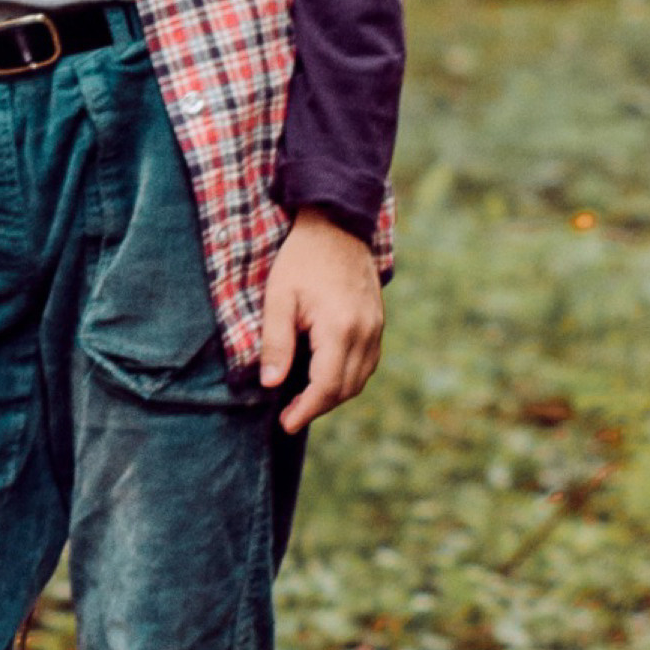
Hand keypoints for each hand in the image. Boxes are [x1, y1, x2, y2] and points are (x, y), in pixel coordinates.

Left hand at [260, 207, 383, 433]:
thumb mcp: (278, 298)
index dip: (306, 409)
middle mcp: (365, 332)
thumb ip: (276, 342)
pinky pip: (367, 363)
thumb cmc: (301, 259)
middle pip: (346, 388)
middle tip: (289, 415)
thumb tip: (271, 384)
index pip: (327, 385)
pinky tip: (324, 376)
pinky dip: (348, 377)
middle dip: (318, 406)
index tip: (286, 424)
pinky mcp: (378, 322)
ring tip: (303, 400)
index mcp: (340, 327)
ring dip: (334, 394)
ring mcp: (376, 327)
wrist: (336, 226)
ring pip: (361, 379)